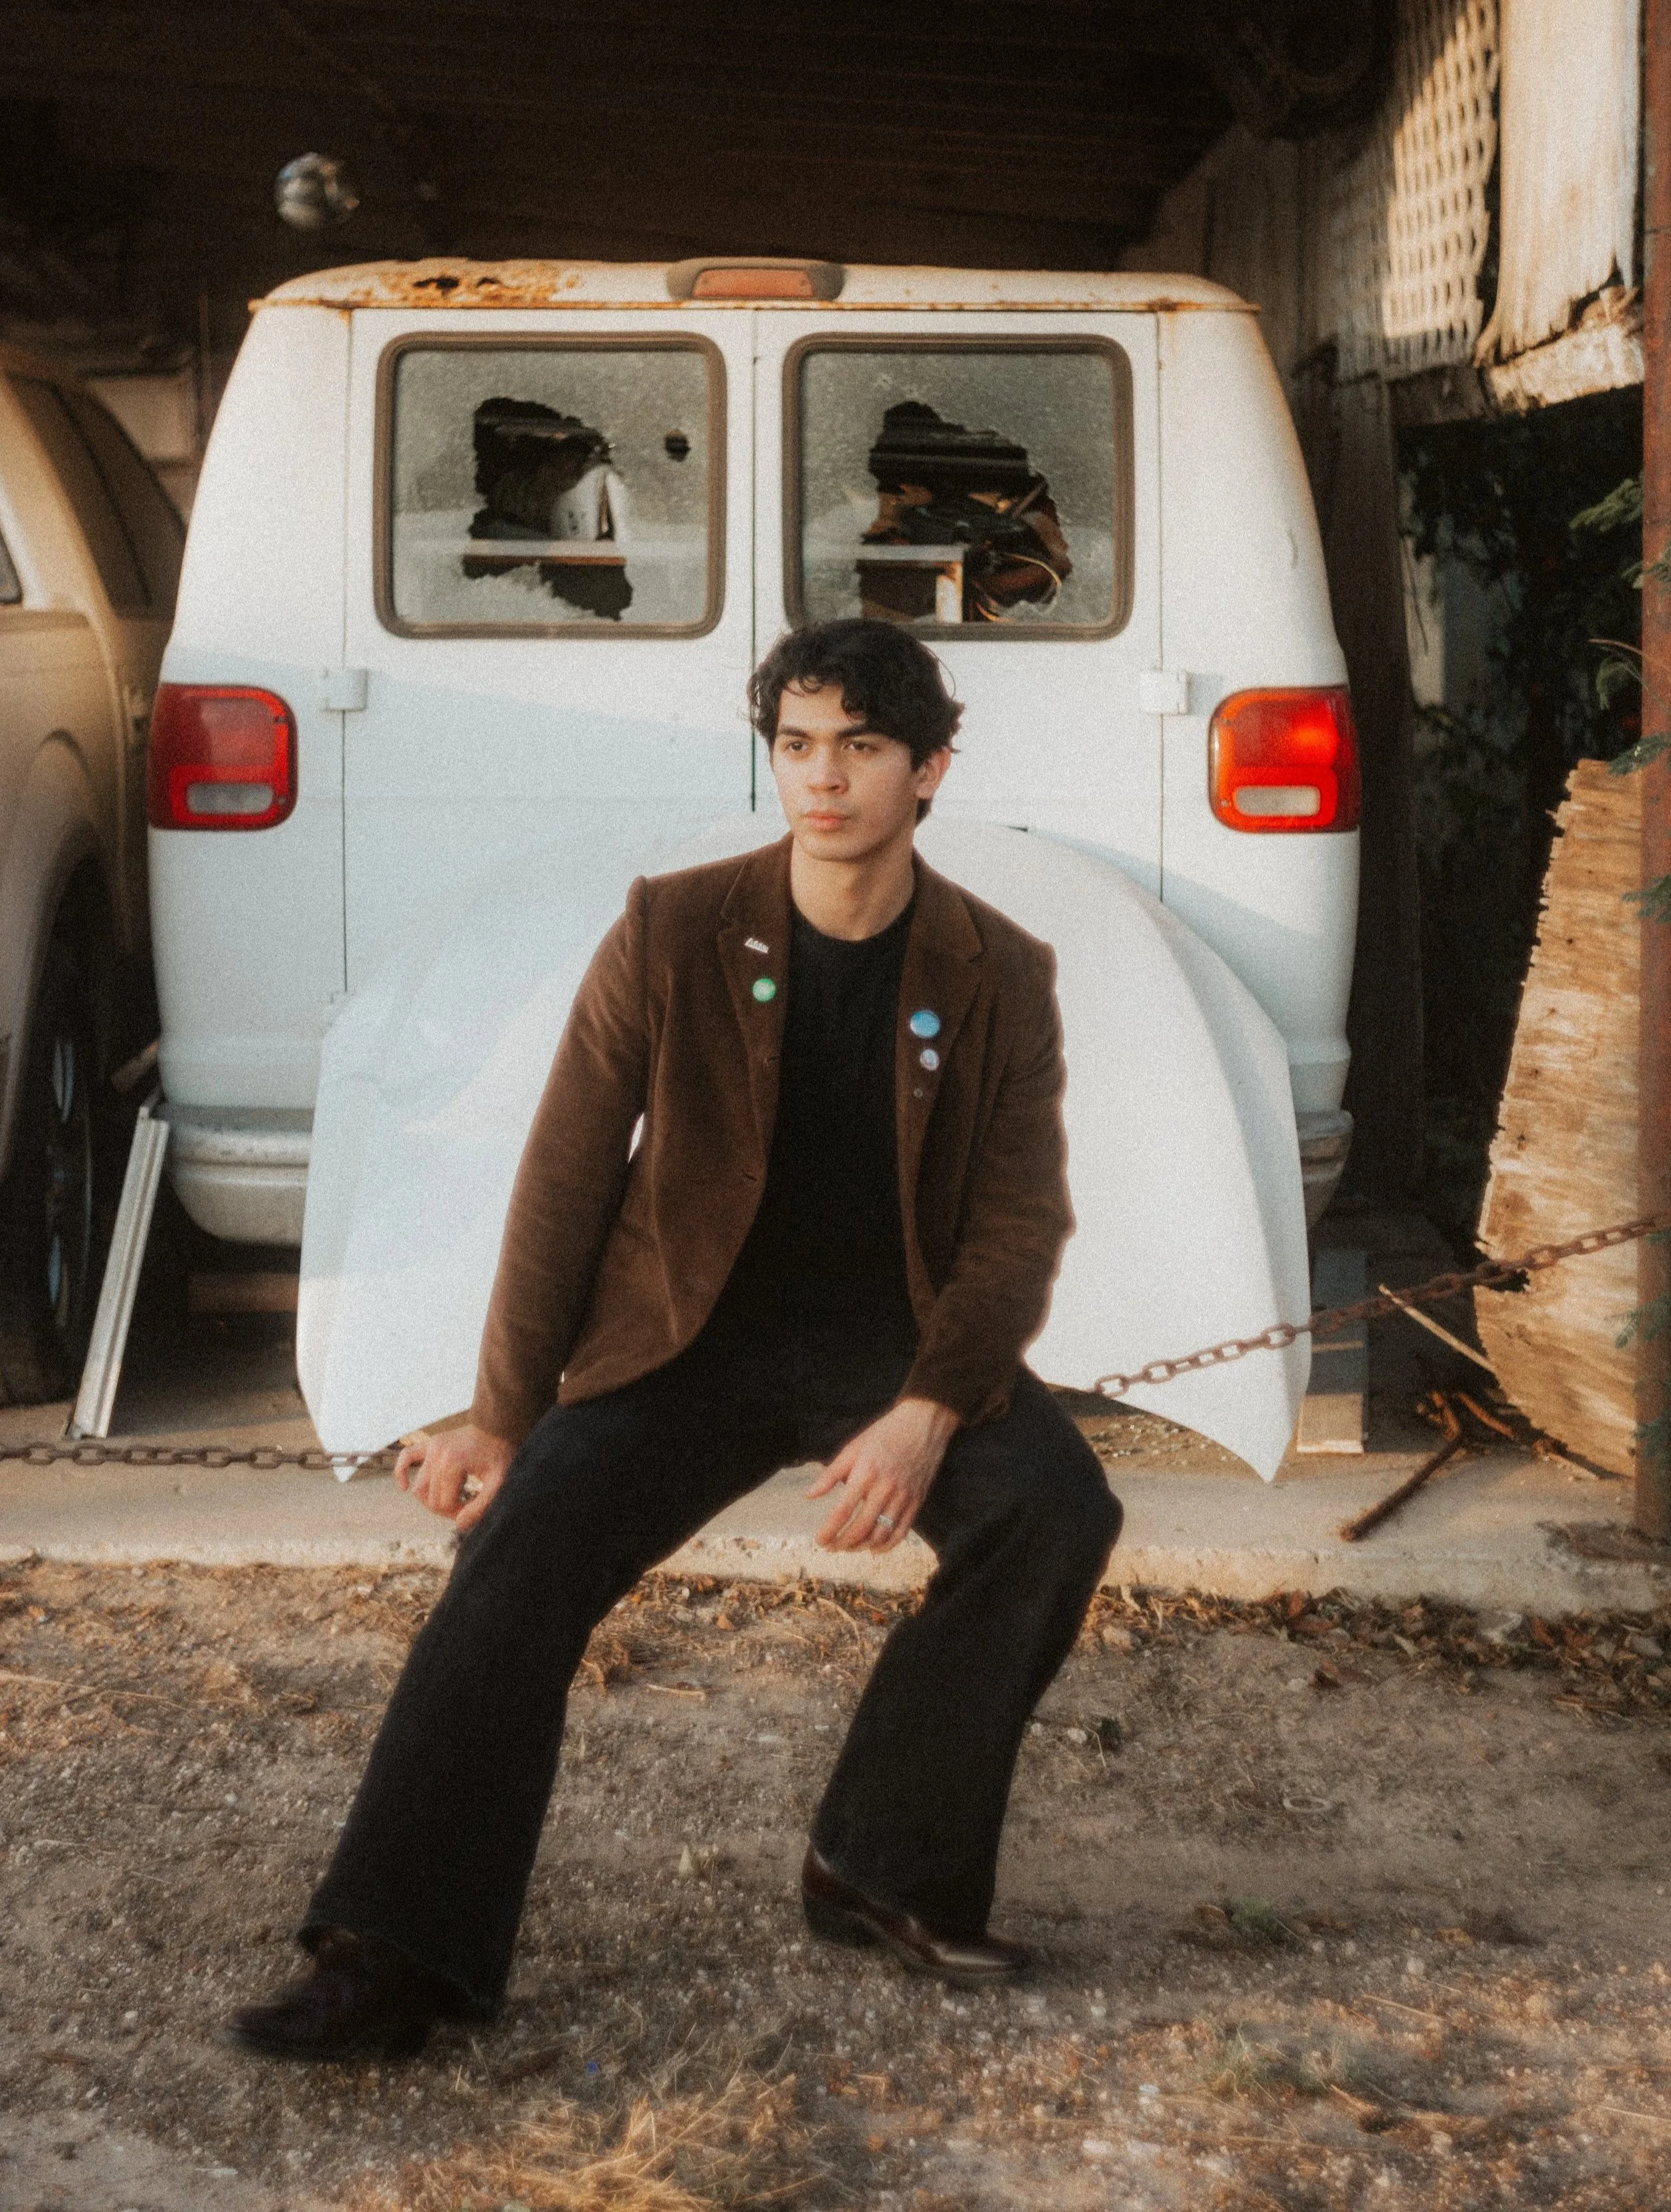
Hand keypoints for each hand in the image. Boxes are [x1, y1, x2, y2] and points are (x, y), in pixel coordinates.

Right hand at [393, 1423, 514, 1532]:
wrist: (498, 1427)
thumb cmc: (501, 1454)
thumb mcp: (498, 1482)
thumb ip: (481, 1506)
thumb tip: (459, 1524)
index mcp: (453, 1463)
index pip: (443, 1503)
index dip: (457, 1514)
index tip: (472, 1511)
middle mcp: (437, 1454)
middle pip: (430, 1498)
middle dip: (446, 1509)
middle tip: (465, 1508)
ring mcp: (432, 1447)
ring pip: (420, 1486)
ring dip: (432, 1498)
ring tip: (452, 1500)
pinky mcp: (430, 1443)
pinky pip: (407, 1457)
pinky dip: (402, 1472)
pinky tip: (404, 1487)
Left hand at [806, 1397, 958, 1552]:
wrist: (922, 1424)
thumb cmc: (884, 1434)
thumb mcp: (853, 1448)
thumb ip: (830, 1475)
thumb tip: (809, 1495)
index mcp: (865, 1474)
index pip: (843, 1511)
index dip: (829, 1530)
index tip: (819, 1540)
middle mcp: (885, 1488)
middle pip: (861, 1527)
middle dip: (842, 1543)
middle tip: (831, 1547)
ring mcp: (903, 1497)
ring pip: (881, 1534)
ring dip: (862, 1546)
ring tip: (849, 1548)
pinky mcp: (917, 1501)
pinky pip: (901, 1531)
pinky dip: (887, 1545)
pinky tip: (874, 1549)